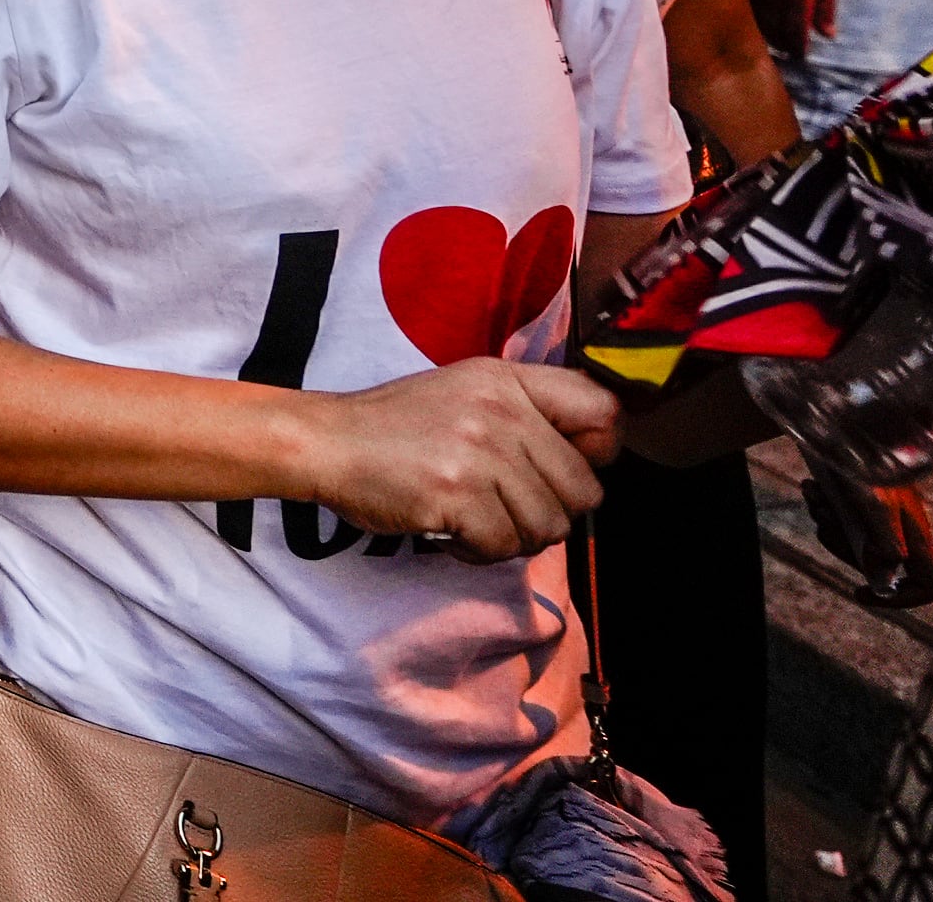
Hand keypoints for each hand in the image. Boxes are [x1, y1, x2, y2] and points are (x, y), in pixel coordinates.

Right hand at [300, 358, 617, 562]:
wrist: (327, 441)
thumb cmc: (397, 425)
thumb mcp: (467, 393)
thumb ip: (526, 414)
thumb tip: (592, 457)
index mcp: (508, 380)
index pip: (605, 414)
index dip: (598, 452)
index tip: (559, 468)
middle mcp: (501, 410)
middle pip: (584, 490)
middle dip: (548, 512)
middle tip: (504, 508)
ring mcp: (479, 452)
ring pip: (549, 527)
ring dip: (513, 537)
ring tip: (473, 518)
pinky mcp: (456, 494)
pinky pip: (504, 546)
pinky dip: (479, 552)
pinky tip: (450, 531)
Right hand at [748, 0, 836, 53]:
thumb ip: (826, 10)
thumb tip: (827, 35)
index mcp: (796, 0)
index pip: (795, 35)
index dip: (798, 48)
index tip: (800, 55)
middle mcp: (774, 0)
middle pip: (776, 34)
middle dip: (783, 46)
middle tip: (788, 52)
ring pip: (760, 25)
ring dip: (768, 37)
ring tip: (775, 42)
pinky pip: (749, 12)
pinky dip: (757, 22)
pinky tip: (762, 24)